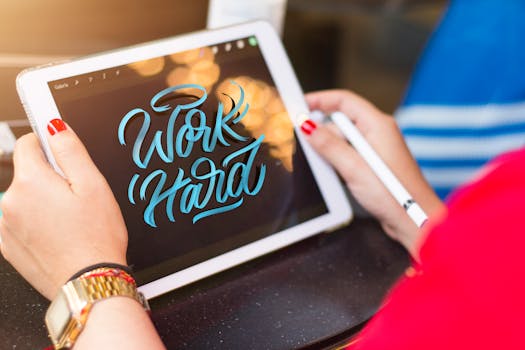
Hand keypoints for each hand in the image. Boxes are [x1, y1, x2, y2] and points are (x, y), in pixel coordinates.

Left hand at [0, 121, 127, 299]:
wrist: (88, 282)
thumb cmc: (96, 237)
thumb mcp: (93, 185)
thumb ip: (70, 150)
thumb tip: (55, 126)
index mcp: (31, 182)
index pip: (28, 144)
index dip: (48, 144)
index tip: (58, 148)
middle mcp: (10, 202)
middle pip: (28, 173)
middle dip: (50, 178)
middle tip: (77, 197)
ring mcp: (6, 226)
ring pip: (25, 199)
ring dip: (43, 202)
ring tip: (70, 220)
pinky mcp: (8, 246)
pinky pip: (20, 222)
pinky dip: (36, 223)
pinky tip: (58, 234)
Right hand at [302, 90, 444, 255]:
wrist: (413, 221)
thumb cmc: (394, 195)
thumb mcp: (353, 167)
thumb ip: (328, 145)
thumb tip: (307, 126)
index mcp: (378, 125)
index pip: (344, 100)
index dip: (320, 99)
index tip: (299, 105)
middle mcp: (378, 132)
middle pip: (340, 121)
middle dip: (321, 130)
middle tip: (302, 141)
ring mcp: (376, 149)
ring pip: (342, 140)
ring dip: (328, 149)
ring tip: (319, 163)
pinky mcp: (373, 164)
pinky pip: (348, 154)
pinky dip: (336, 160)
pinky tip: (332, 173)